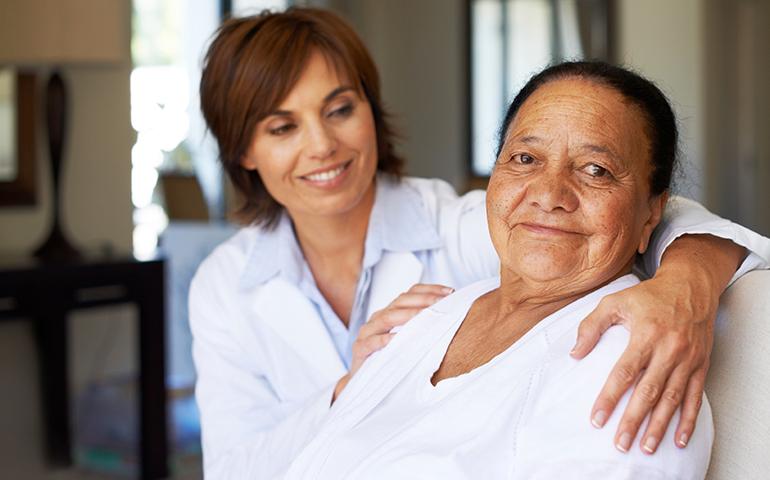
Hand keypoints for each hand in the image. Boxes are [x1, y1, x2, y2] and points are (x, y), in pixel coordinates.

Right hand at [332, 283, 452, 402]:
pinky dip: (385, 339)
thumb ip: (424, 328)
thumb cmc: (391, 359)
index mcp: (391, 312)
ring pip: (386, 318)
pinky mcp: (360, 349)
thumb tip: (453, 317)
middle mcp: (378, 318)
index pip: (410, 293)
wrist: (365, 382)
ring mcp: (367, 332)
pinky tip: (397, 339)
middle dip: (423, 300)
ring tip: (424, 316)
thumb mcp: (409, 340)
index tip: (450, 292)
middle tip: (441, 303)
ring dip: (407, 315)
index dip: (430, 290)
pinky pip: (372, 342)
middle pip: (400, 302)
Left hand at [571, 235, 743, 453]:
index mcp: (646, 334)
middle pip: (649, 391)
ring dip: (659, 426)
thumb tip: (574, 354)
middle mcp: (669, 349)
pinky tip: (679, 439)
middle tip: (620, 443)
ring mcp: (687, 359)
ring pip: (672, 399)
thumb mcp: (614, 301)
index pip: (624, 372)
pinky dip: (688, 420)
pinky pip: (694, 397)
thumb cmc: (648, 295)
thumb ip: (591, 326)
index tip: (597, 419)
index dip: (610, 398)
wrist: (690, 287)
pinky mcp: (700, 365)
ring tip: (646, 447)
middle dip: (633, 420)